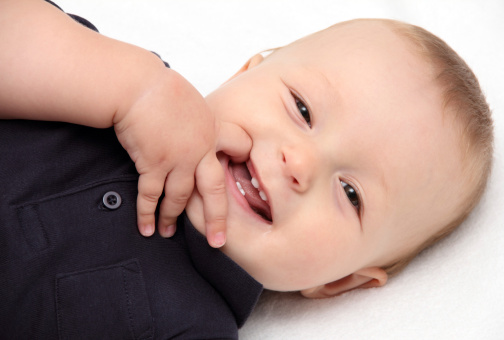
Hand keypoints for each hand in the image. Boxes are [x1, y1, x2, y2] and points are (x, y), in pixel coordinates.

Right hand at [114, 68, 226, 246]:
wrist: (137, 85)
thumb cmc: (160, 88)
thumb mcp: (192, 101)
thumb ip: (199, 121)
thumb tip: (197, 128)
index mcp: (213, 129)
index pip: (239, 147)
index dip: (240, 158)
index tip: (243, 175)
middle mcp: (201, 148)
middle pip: (215, 190)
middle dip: (217, 219)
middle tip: (218, 241)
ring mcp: (179, 158)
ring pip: (181, 197)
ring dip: (172, 218)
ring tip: (166, 233)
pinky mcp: (155, 163)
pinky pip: (152, 195)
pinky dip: (147, 213)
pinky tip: (146, 228)